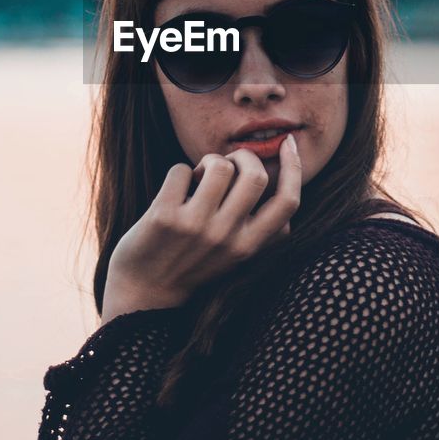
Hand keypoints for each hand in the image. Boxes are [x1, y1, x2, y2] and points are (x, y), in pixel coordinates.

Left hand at [100, 135, 301, 324]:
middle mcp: (226, 238)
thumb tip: (285, 181)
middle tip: (227, 164)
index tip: (289, 144)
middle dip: (243, 156)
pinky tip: (174, 192)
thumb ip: (260, 227)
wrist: (144, 295)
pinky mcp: (164, 217)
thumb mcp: (236, 255)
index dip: (294, 167)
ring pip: (219, 165)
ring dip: (209, 161)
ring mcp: (195, 227)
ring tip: (198, 178)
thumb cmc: (193, 265)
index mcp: (249, 246)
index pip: (288, 202)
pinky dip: (179, 174)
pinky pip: (181, 170)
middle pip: (255, 174)